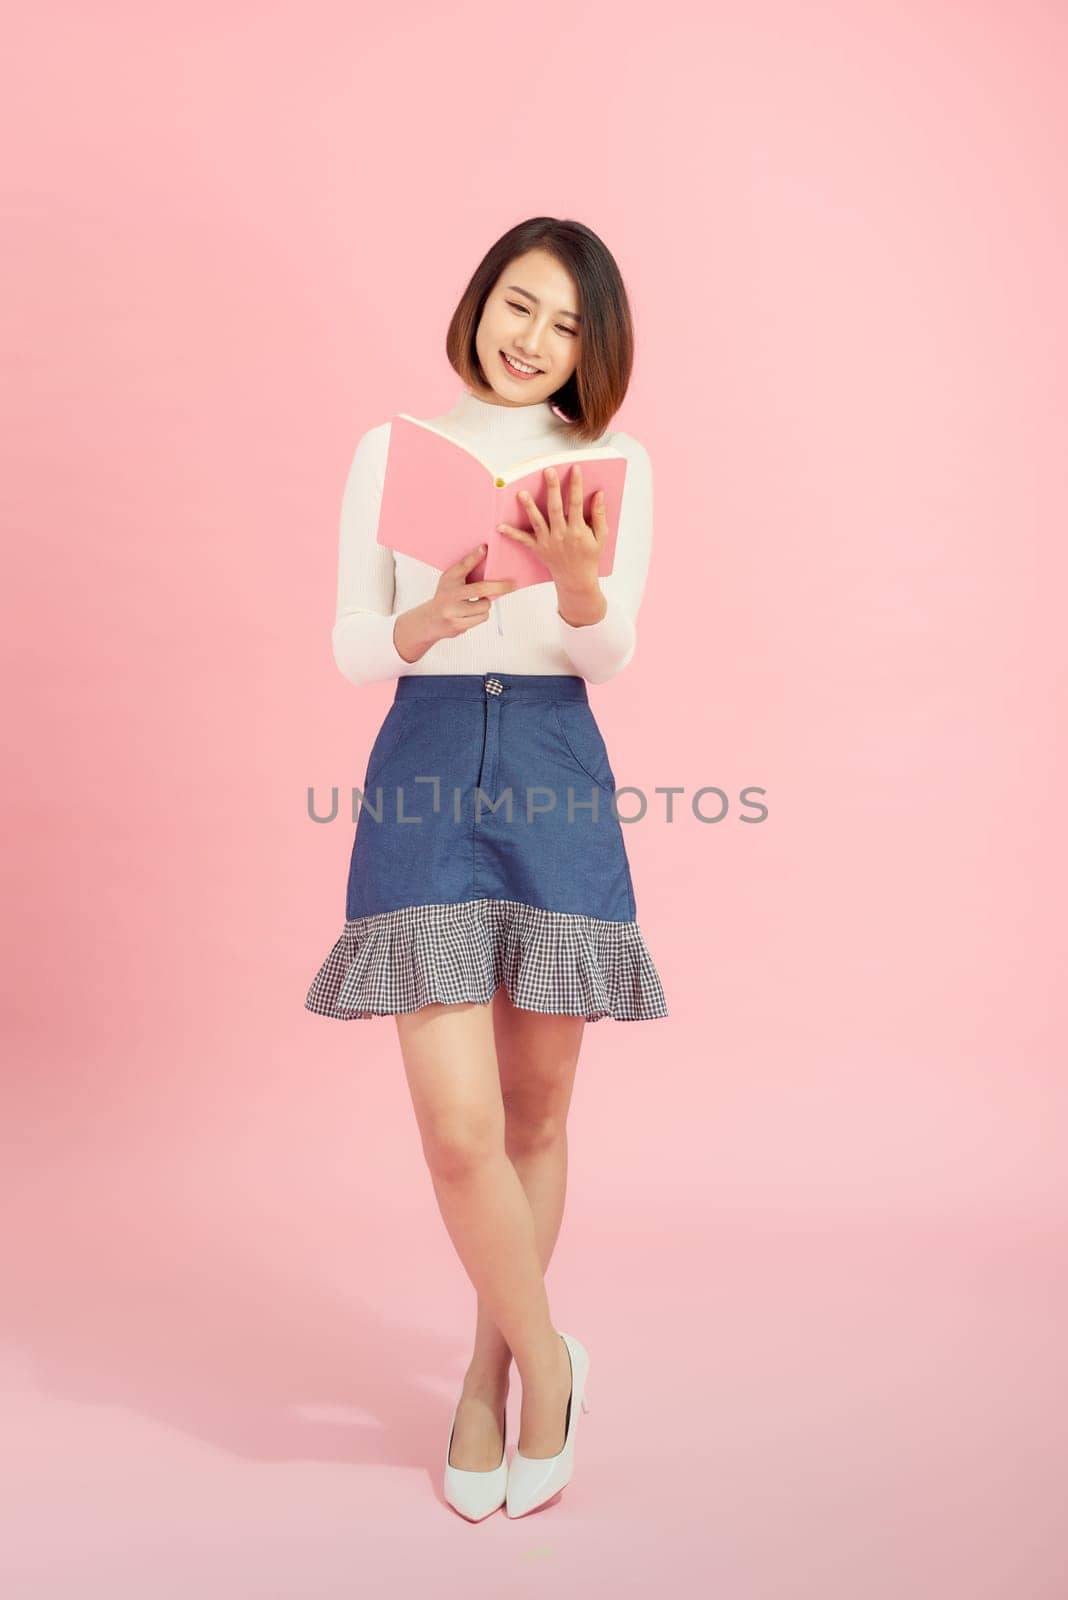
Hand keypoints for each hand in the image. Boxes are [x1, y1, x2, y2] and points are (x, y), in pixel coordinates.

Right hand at [393, 543, 515, 662]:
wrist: (429, 620)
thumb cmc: (446, 596)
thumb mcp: (450, 580)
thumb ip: (465, 569)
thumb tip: (485, 552)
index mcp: (448, 579)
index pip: (462, 566)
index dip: (474, 556)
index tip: (485, 548)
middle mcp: (450, 594)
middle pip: (480, 589)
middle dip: (500, 587)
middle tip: (512, 584)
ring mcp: (453, 611)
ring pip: (484, 606)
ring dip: (485, 604)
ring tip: (476, 603)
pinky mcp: (457, 624)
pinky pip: (481, 618)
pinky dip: (481, 615)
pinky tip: (471, 614)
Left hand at [496, 465, 606, 594]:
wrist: (577, 580)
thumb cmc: (589, 556)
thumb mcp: (601, 537)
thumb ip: (599, 515)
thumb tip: (599, 494)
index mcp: (578, 531)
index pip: (576, 503)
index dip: (576, 485)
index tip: (574, 468)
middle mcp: (561, 535)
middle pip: (555, 508)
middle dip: (552, 489)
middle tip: (548, 471)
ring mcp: (548, 542)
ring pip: (537, 521)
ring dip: (529, 507)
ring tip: (522, 493)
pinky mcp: (538, 548)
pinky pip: (523, 540)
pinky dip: (512, 534)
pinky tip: (500, 526)